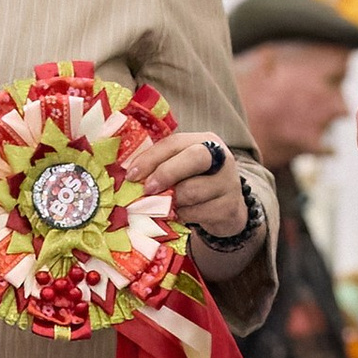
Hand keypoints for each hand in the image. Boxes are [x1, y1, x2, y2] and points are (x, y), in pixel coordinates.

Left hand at [122, 131, 247, 236]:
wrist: (226, 208)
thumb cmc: (194, 183)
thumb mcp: (180, 168)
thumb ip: (160, 165)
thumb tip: (128, 174)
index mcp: (204, 141)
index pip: (175, 142)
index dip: (150, 158)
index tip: (131, 175)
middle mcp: (221, 157)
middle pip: (194, 158)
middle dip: (166, 173)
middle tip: (147, 189)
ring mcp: (228, 182)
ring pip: (193, 190)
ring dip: (171, 200)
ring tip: (162, 205)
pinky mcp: (229, 207)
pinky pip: (197, 212)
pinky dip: (182, 215)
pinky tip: (178, 214)